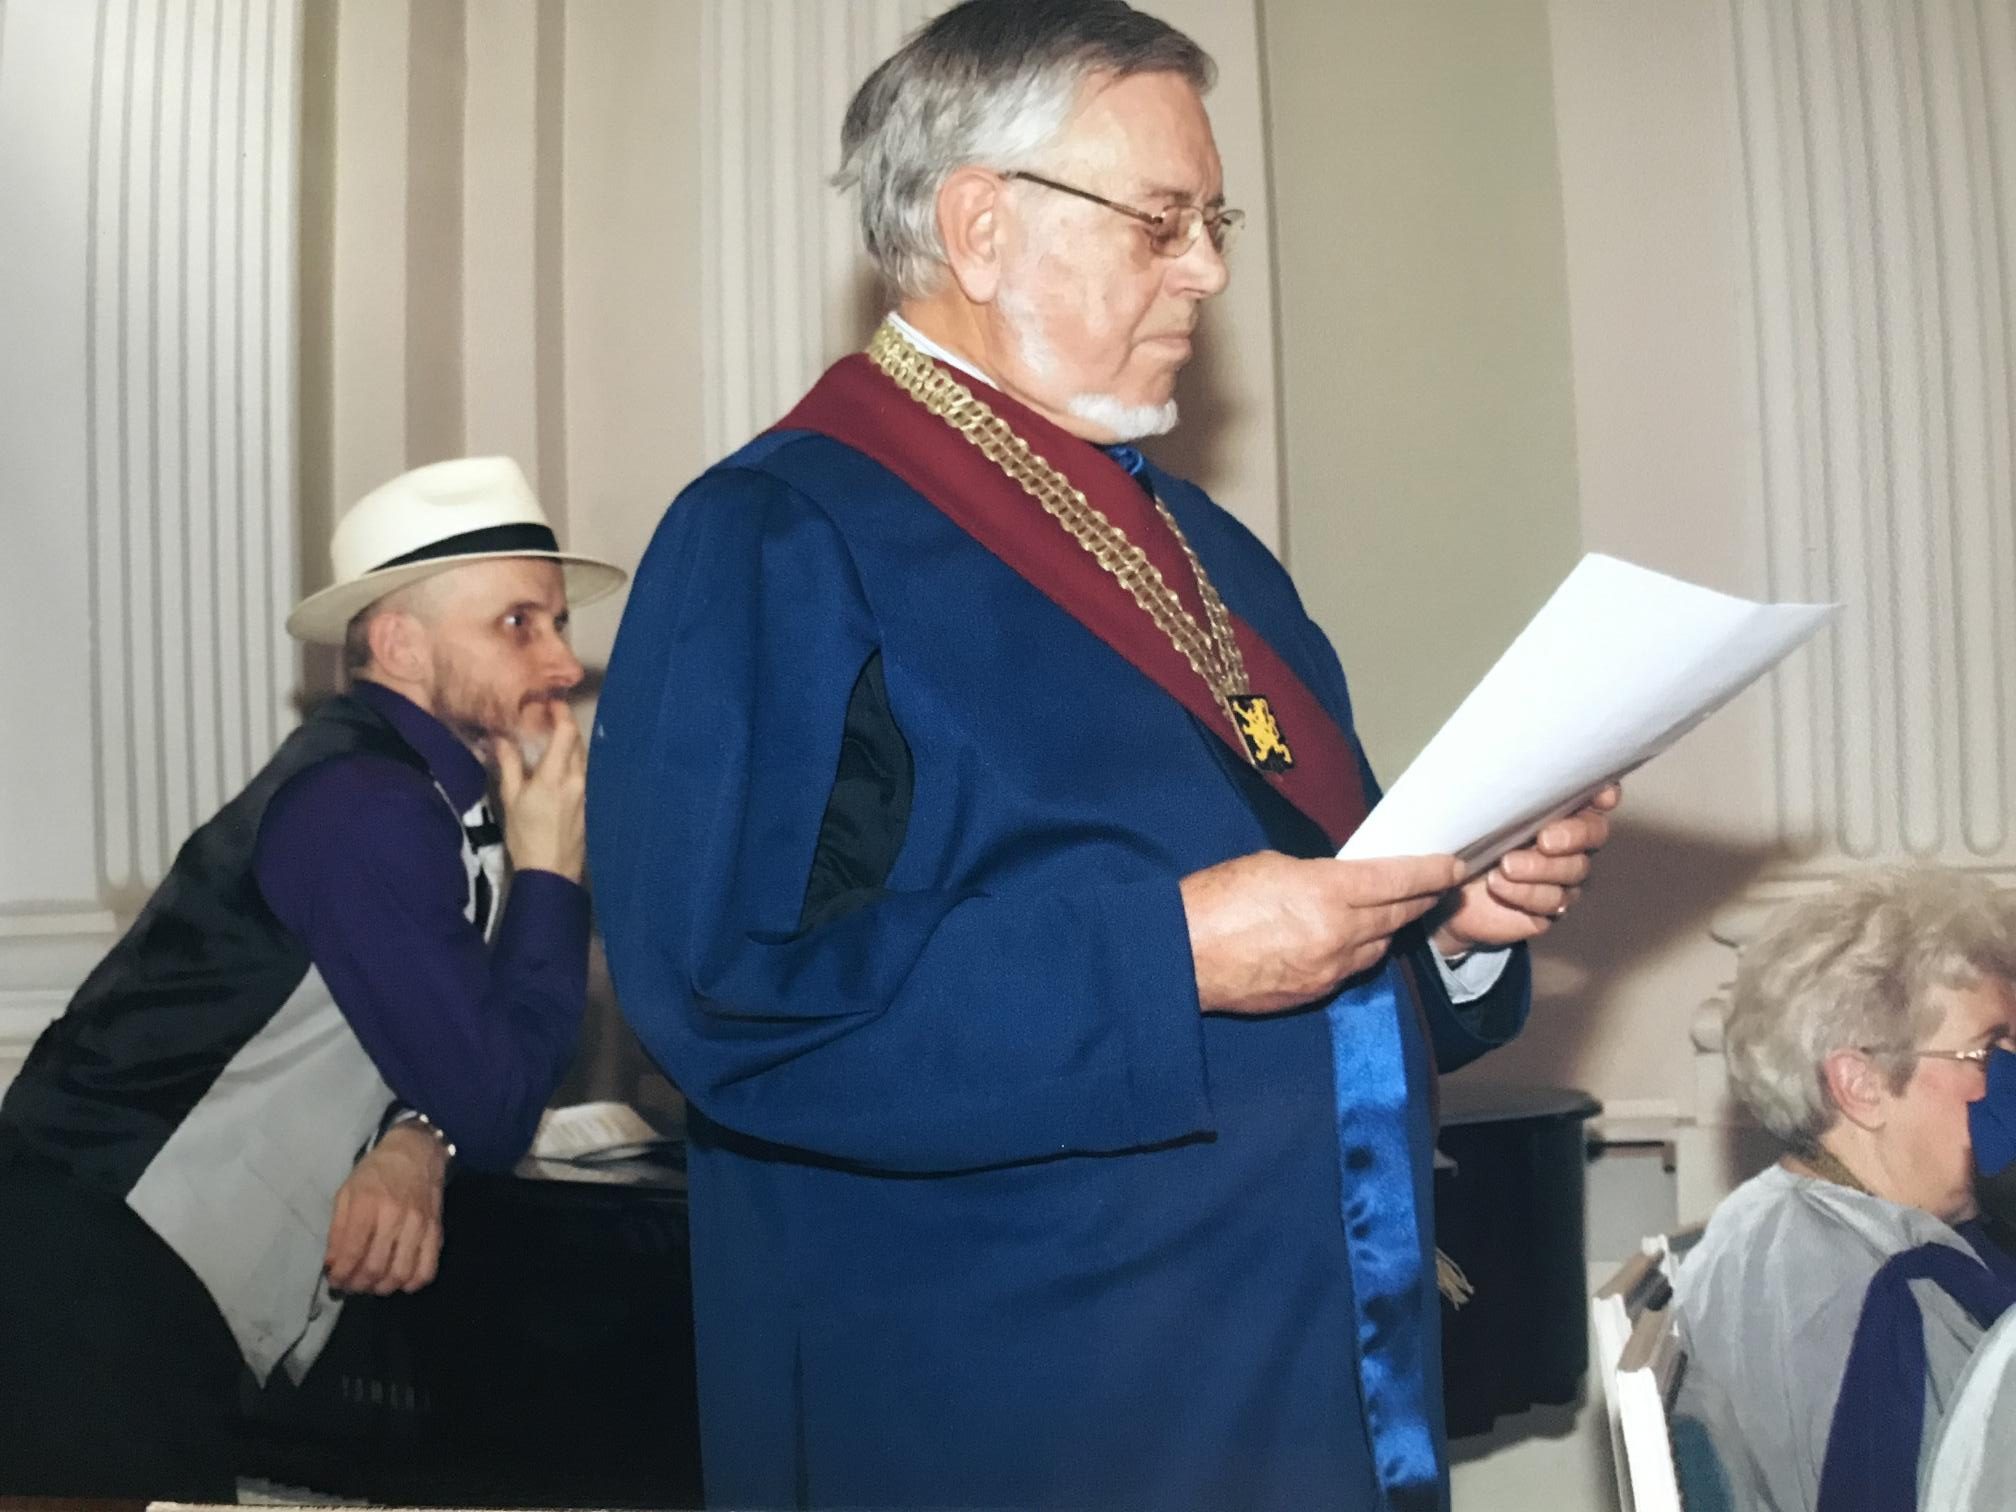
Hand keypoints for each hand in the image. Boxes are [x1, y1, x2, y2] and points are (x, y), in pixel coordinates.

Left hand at [324, 1122, 447, 1295]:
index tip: (335, 1280)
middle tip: (352, 1284)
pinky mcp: (435, 1230)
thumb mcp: (347, 1193)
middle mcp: (394, 1216)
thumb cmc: (375, 1172)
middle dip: (358, 1284)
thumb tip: (332, 1265)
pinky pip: (427, 1268)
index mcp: (367, 1204)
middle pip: (375, 1267)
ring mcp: (418, 1225)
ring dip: (383, 1287)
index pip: (351, 1252)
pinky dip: (412, 1282)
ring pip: (400, 1273)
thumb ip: (337, 1229)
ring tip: (373, 1283)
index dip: (340, 1274)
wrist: (416, 1152)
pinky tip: (400, 1279)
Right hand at [497, 701, 585, 881]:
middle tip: (548, 716)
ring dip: (571, 742)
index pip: (566, 733)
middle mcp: (578, 778)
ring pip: (583, 755)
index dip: (561, 713)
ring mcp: (588, 790)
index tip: (549, 703)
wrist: (551, 869)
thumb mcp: (511, 798)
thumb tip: (500, 738)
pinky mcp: (592, 800)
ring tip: (553, 737)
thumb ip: (509, 764)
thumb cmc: (526, 835)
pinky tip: (563, 763)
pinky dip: (575, 759)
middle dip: (565, 724)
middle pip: (577, 740)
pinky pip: (586, 771)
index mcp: (556, 775)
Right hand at [1181, 850, 1464, 1014]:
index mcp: (1326, 893)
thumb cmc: (1214, 900)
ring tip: (1398, 910)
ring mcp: (1328, 969)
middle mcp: (1337, 934)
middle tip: (1438, 886)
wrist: (1180, 955)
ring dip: (1390, 926)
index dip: (1431, 872)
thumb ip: (1317, 877)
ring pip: (1378, 945)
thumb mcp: (1273, 867)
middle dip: (1422, 898)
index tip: (1453, 866)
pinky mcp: (1313, 993)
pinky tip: (1353, 939)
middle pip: (1398, 915)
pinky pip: (1351, 969)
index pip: (1397, 881)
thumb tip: (1340, 885)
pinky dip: (1359, 950)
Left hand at [1430, 783, 1621, 955]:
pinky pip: (1553, 903)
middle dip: (1573, 835)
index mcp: (1555, 807)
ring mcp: (1563, 876)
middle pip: (1594, 833)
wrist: (1443, 891)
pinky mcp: (1550, 909)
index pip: (1595, 793)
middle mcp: (1569, 840)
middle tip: (1544, 840)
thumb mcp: (1472, 810)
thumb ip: (1489, 793)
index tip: (1601, 797)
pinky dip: (1525, 893)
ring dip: (1541, 869)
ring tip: (1506, 866)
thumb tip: (1492, 769)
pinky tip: (1499, 885)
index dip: (1604, 793)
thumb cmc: (1463, 838)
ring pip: (1574, 871)